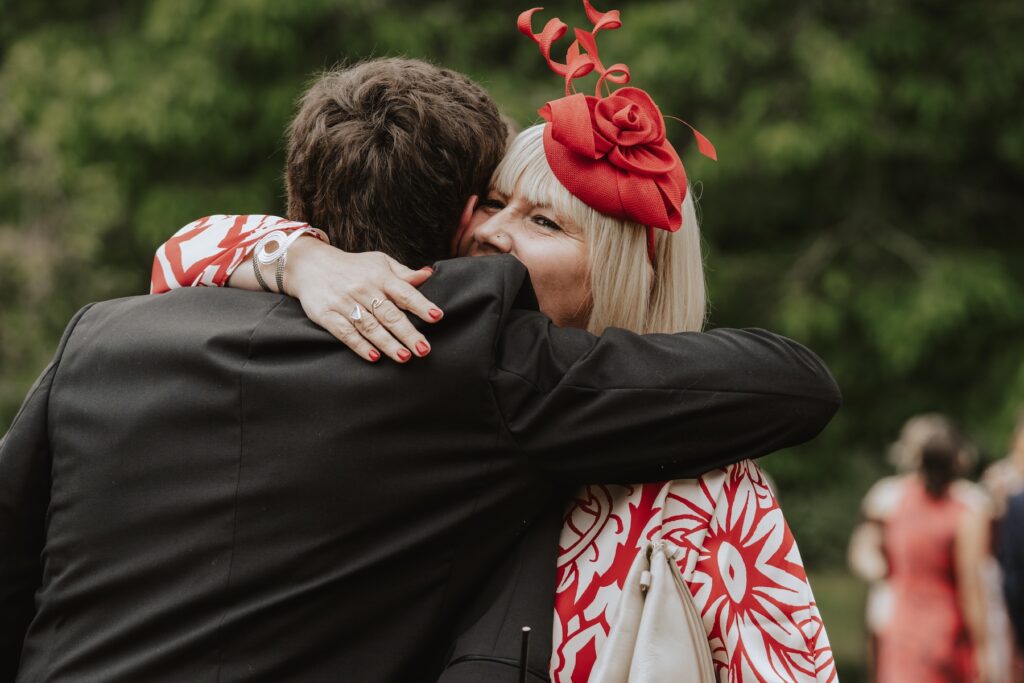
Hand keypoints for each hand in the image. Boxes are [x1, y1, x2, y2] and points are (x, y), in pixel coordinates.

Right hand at [284, 238, 442, 362]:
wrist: (310, 265)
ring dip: (388, 343)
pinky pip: (345, 332)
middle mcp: (363, 289)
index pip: (404, 291)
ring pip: (370, 326)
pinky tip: (374, 357)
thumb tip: (428, 275)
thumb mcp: (379, 262)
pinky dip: (359, 346)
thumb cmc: (353, 267)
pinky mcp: (327, 315)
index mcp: (379, 276)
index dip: (421, 304)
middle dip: (408, 333)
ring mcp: (344, 303)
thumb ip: (403, 273)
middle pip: (389, 314)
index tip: (437, 317)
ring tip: (405, 357)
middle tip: (424, 350)